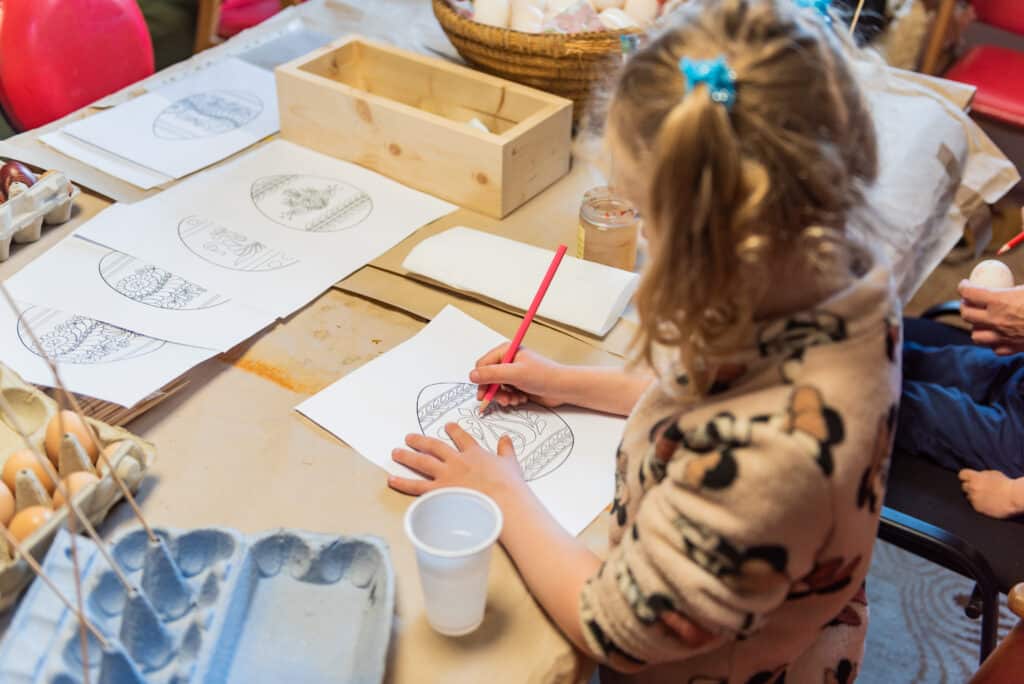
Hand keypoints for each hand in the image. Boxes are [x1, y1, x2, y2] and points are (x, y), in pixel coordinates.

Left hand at [388, 423, 526, 501]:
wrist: (501, 501)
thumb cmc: (509, 485)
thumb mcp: (510, 463)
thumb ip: (506, 449)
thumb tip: (505, 438)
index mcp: (474, 454)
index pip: (462, 438)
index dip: (454, 431)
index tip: (447, 426)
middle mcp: (456, 461)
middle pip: (435, 447)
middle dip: (421, 441)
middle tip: (409, 437)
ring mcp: (445, 476)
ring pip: (422, 462)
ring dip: (407, 456)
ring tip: (395, 452)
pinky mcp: (438, 492)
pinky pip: (416, 486)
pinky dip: (402, 482)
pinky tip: (391, 479)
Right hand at [469, 344, 567, 407]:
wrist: (563, 388)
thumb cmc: (544, 376)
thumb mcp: (515, 374)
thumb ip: (492, 374)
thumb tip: (471, 375)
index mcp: (506, 351)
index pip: (483, 365)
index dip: (481, 380)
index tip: (483, 394)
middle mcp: (508, 361)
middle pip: (488, 378)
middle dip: (494, 391)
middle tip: (503, 400)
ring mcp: (513, 373)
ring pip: (496, 388)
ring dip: (504, 397)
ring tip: (515, 399)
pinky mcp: (518, 384)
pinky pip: (505, 394)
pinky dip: (511, 399)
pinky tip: (521, 399)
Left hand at [959, 280, 1023, 354]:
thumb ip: (1015, 284)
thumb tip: (1012, 262)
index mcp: (999, 300)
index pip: (969, 293)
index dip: (963, 286)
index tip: (965, 284)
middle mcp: (996, 320)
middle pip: (966, 314)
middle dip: (964, 305)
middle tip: (969, 301)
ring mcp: (1003, 337)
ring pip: (976, 335)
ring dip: (976, 326)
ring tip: (982, 319)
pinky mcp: (1013, 349)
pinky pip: (995, 348)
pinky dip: (993, 341)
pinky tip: (999, 334)